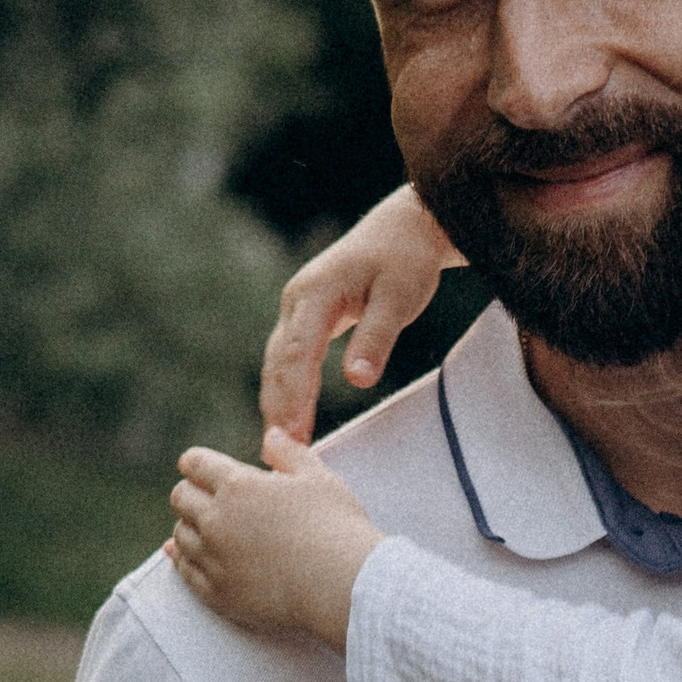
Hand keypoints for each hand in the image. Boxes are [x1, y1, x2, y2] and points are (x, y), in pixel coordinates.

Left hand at [167, 432, 382, 644]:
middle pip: (180, 498)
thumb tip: (271, 435)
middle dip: (191, 493)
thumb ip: (289, 453)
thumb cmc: (337, 527)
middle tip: (207, 498)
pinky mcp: (218, 594)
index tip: (203, 468)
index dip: (197, 463)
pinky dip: (184, 561)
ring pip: (180, 536)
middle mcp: (217, 520)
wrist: (343, 587)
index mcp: (238, 485)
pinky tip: (190, 557)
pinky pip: (185, 572)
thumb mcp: (318, 478)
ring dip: (190, 528)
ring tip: (209, 530)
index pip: (194, 463)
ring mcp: (214, 559)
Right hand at [259, 190, 461, 442]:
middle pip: (278, 362)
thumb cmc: (405, 260)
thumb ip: (377, 338)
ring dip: (276, 403)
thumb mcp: (400, 297)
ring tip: (277, 447)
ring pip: (277, 363)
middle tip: (277, 452)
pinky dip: (285, 390)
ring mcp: (296, 309)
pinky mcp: (305, 318)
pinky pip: (288, 359)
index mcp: (316, 293)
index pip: (298, 352)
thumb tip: (358, 380)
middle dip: (277, 408)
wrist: (402, 229)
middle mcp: (297, 300)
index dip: (294, 396)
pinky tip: (288, 421)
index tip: (293, 433)